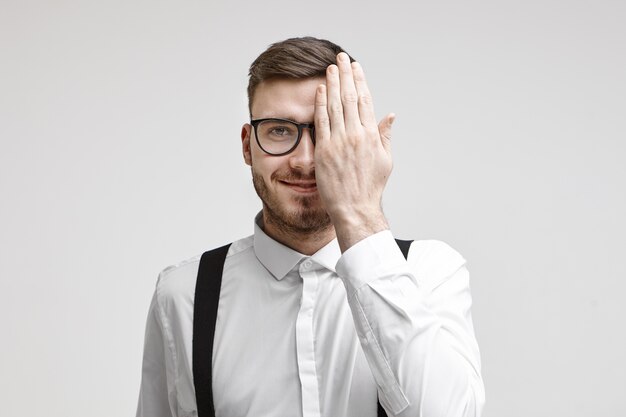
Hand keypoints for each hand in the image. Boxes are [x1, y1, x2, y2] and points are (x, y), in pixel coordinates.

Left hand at [314, 52, 394, 251]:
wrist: (355, 208)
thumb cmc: (371, 187)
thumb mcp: (385, 160)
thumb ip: (385, 135)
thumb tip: (390, 115)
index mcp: (371, 136)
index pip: (365, 100)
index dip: (359, 81)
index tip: (355, 67)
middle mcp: (356, 135)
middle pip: (349, 97)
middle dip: (345, 75)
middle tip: (341, 58)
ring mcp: (339, 142)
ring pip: (335, 106)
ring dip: (332, 84)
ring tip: (330, 68)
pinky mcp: (324, 151)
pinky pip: (321, 122)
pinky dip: (320, 104)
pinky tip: (320, 90)